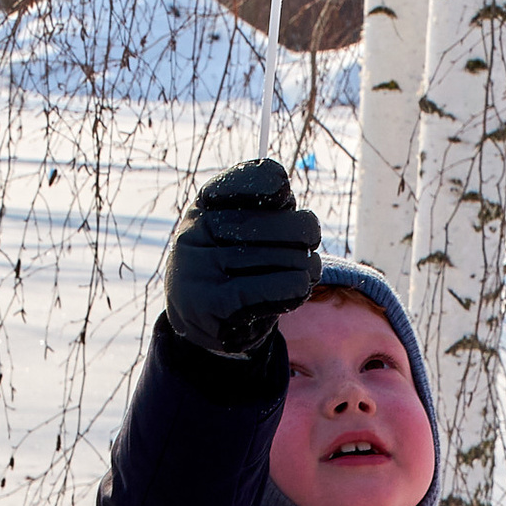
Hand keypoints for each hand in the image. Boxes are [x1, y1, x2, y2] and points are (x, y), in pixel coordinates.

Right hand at [164, 160, 320, 357]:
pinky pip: (273, 287)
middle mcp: (194, 234)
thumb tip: (289, 197)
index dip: (270, 184)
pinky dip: (296, 287)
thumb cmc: (235, 269)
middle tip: (311, 240)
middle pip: (271, 221)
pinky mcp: (213, 303)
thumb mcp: (243, 232)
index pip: (243, 182)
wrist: (202, 323)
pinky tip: (300, 287)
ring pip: (280, 257)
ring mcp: (199, 270)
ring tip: (306, 270)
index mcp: (202, 208)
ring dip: (306, 265)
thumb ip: (266, 209)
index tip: (283, 194)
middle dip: (302, 231)